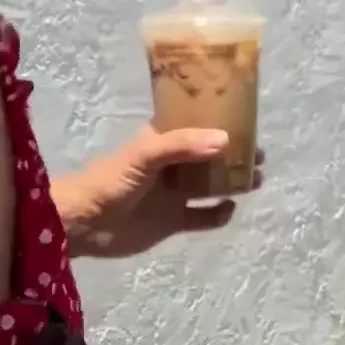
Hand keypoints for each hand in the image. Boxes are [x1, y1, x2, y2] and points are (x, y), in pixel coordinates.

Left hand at [50, 126, 263, 258]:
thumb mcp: (145, 154)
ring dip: (233, 181)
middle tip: (259, 154)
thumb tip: (225, 140)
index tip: (248, 121)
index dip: (221, 122)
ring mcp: (174, 193)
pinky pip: (203, 216)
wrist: (85, 223)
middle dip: (235, 153)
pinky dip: (218, 213)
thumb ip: (182, 145)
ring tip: (256, 178)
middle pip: (210, 155)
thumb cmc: (112, 179)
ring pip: (211, 184)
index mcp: (163, 140)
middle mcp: (172, 164)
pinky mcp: (174, 221)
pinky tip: (228, 208)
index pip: (197, 125)